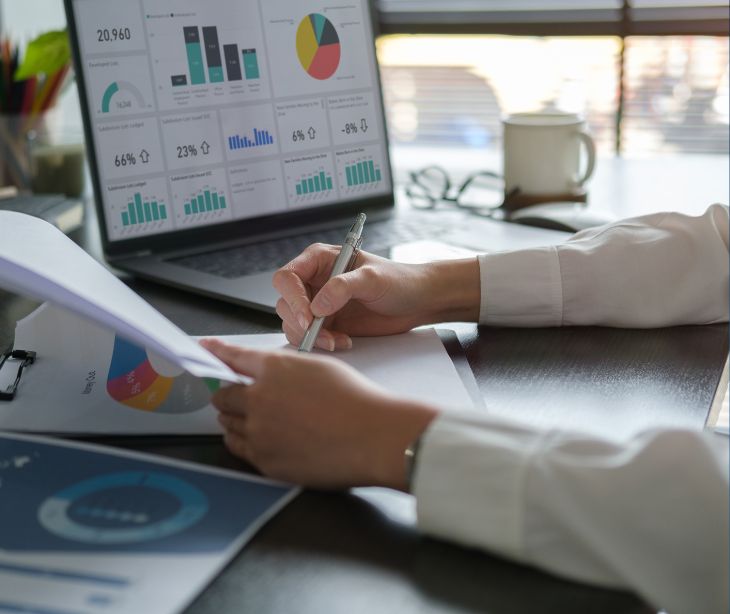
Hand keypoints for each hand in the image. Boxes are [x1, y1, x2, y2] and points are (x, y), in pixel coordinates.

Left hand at [201, 337, 438, 489]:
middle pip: (223, 395)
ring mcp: (259, 432)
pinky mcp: (265, 460)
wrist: (374, 436)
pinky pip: (239, 448)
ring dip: (235, 419)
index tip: (203, 350)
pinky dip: (244, 441)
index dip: (216, 353)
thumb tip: (264, 375)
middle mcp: (259, 398)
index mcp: (274, 369)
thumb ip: (283, 369)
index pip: (233, 357)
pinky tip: (262, 438)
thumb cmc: (356, 400)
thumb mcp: (319, 367)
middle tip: (239, 397)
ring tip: (258, 419)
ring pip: (228, 423)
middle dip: (228, 394)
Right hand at [273, 244, 479, 350]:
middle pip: (286, 303)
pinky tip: (343, 342)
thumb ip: (343, 287)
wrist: (419, 302)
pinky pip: (310, 337)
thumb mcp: (373, 278)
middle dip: (300, 322)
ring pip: (294, 323)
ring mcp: (320, 304)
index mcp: (320, 260)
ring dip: (311, 336)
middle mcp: (315, 281)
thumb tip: (318, 305)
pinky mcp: (328, 324)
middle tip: (322, 334)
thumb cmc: (400, 280)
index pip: (288, 276)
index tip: (307, 316)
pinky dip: (322, 344)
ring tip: (336, 340)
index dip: (292, 297)